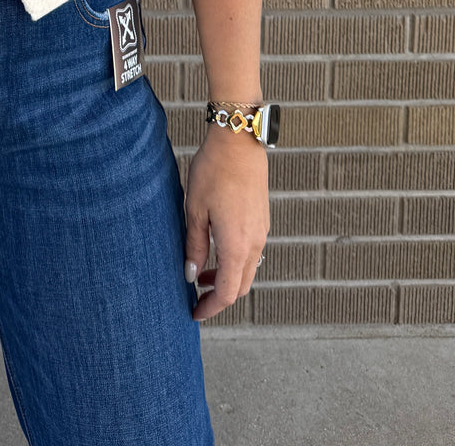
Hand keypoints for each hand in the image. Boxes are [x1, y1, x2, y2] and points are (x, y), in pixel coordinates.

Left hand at [182, 122, 269, 321]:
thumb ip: (195, 247)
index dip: (211, 308)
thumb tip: (192, 276)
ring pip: (248, 269)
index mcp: (238, 246)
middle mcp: (255, 243)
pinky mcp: (262, 219)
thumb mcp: (195, 211)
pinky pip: (252, 252)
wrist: (239, 141)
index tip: (194, 313)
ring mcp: (262, 231)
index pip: (228, 293)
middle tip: (196, 296)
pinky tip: (217, 247)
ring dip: (228, 277)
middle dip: (220, 296)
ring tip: (202, 271)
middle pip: (241, 286)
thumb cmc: (213, 172)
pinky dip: (236, 261)